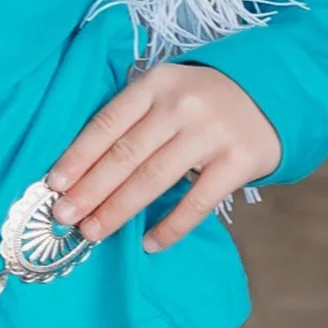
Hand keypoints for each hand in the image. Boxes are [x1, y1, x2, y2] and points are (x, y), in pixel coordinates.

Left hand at [48, 65, 280, 253]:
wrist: (273, 93)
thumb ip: (133, 119)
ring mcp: (212, 132)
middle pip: (126, 154)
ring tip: (93, 231)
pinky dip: (170, 226)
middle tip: (64, 217)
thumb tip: (82, 171)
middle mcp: (182, 105)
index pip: (108, 123)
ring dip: (119, 209)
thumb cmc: (203, 100)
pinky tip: (149, 243)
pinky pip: (198, 201)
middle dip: (91, 189)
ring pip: (154, 178)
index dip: (79, 156)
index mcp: (156, 84)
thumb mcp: (167, 92)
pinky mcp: (239, 160)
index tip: (54, 184)